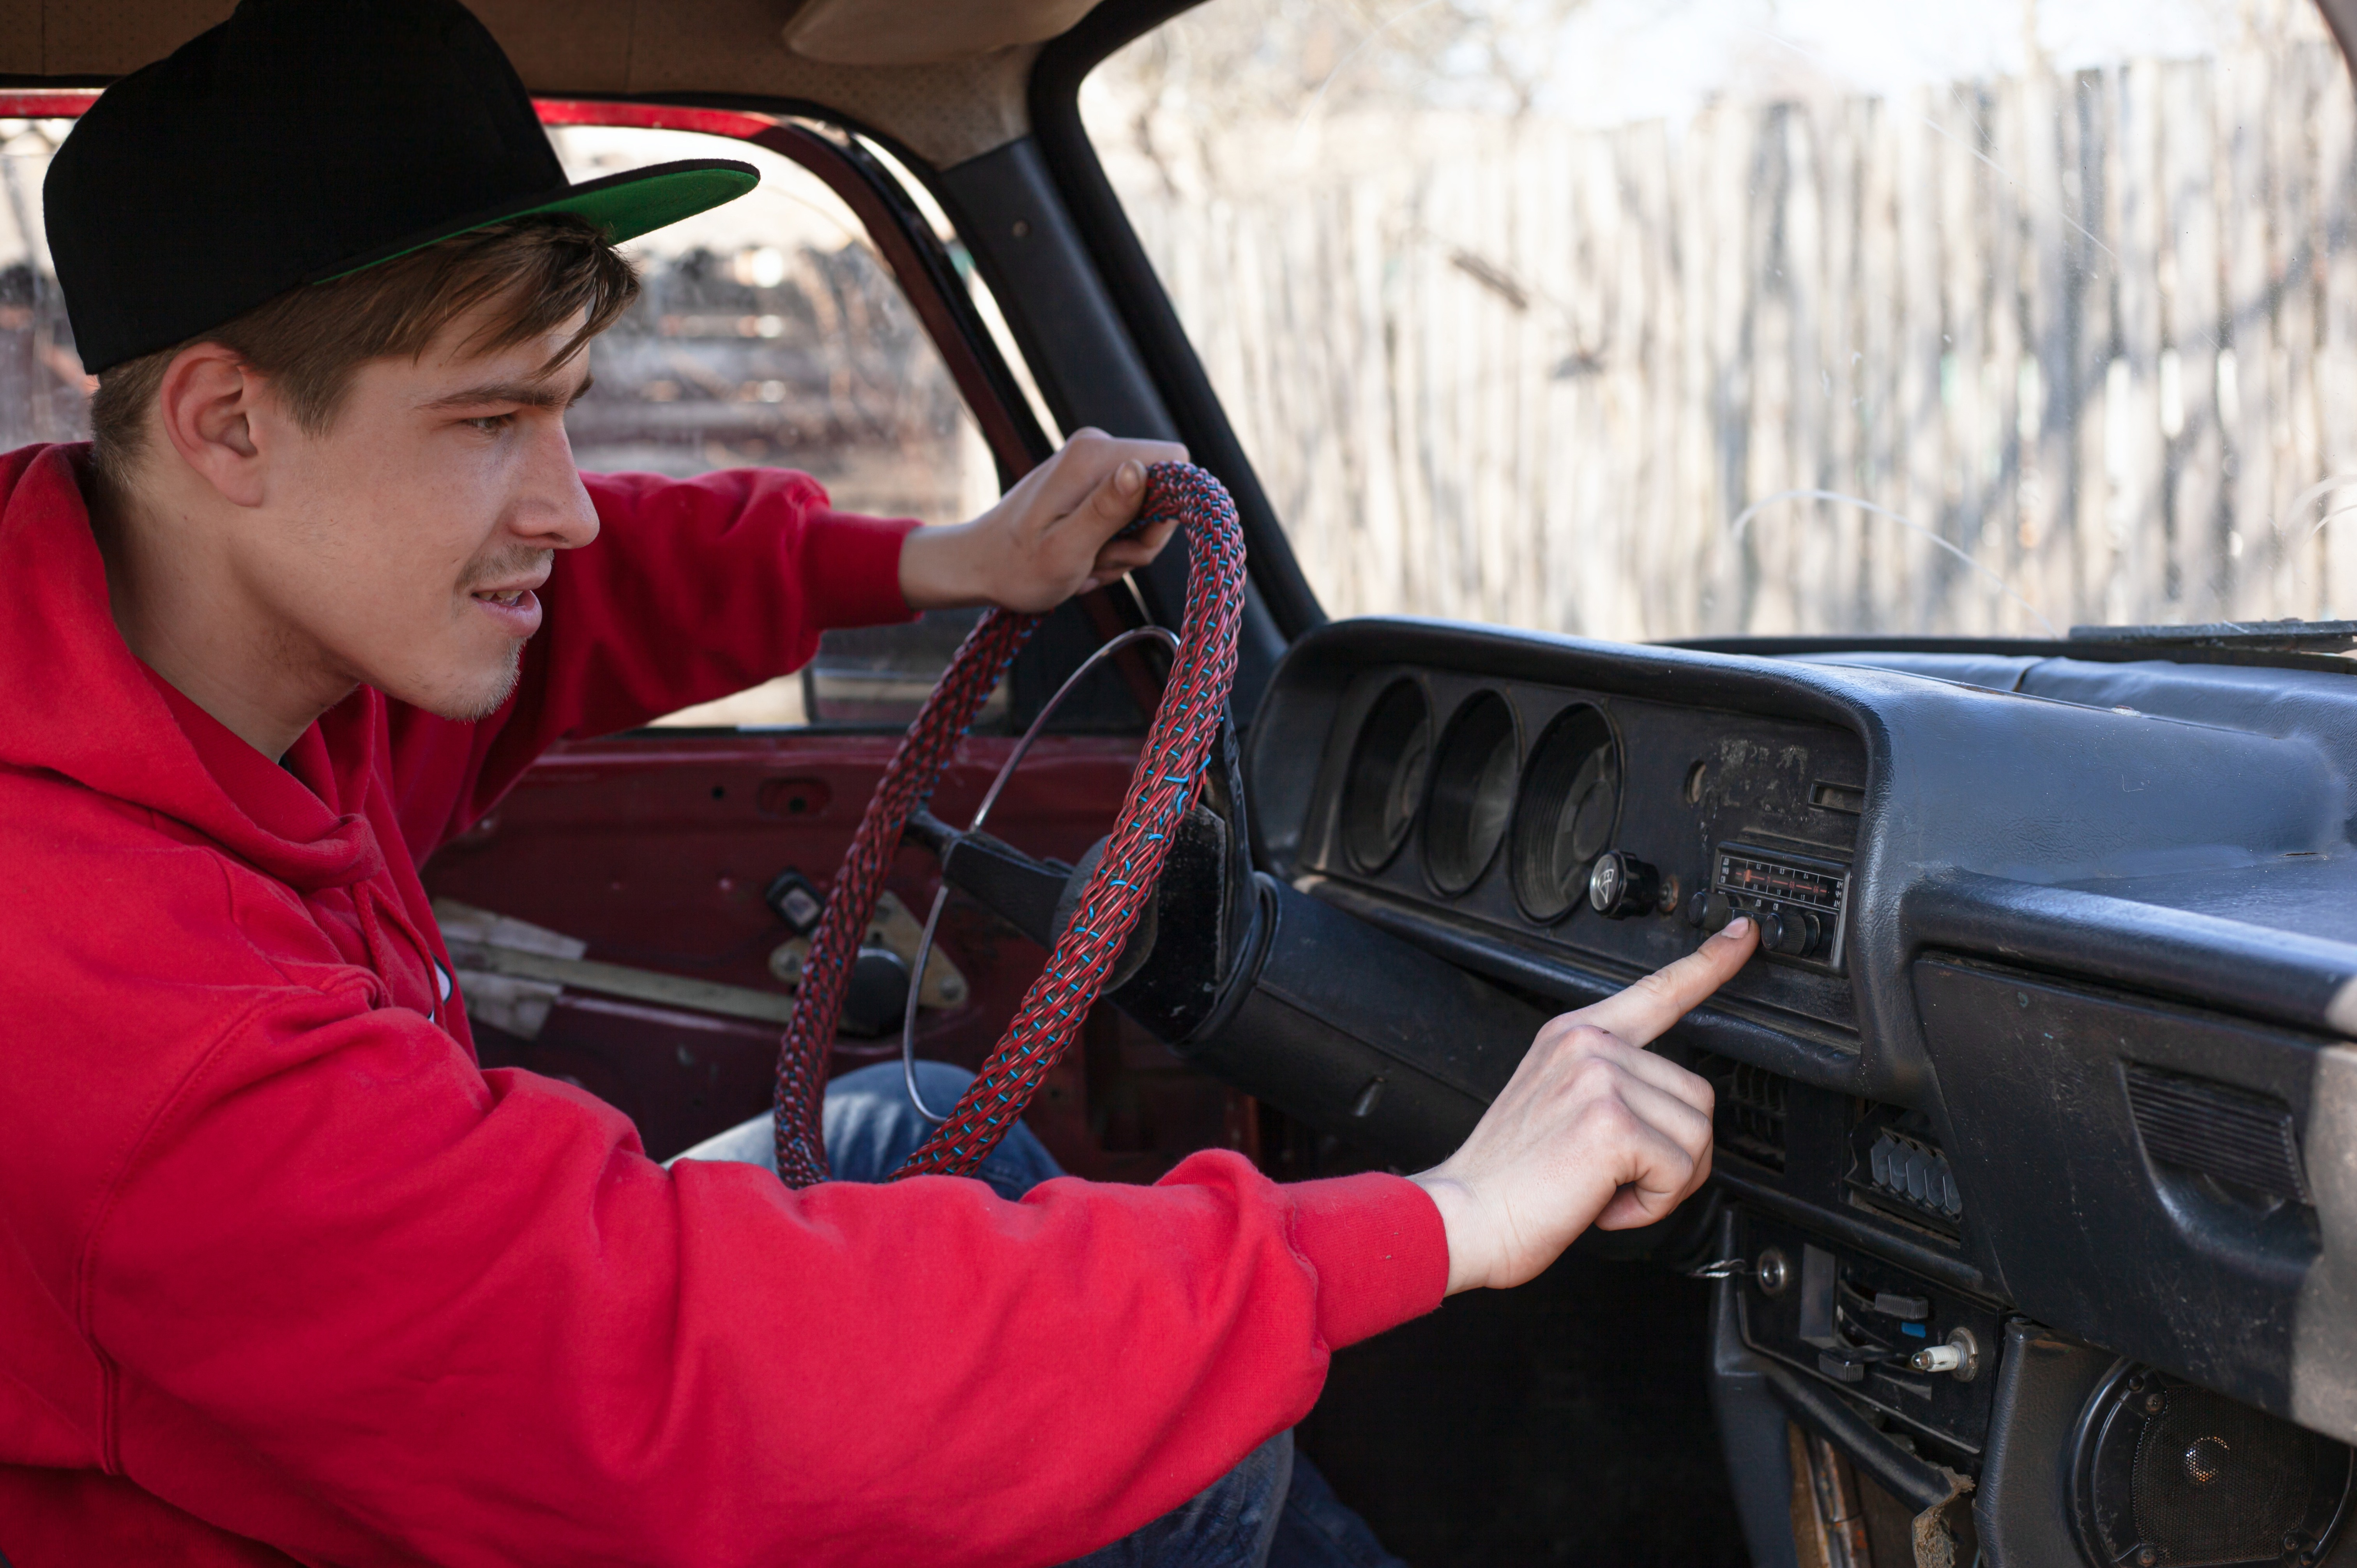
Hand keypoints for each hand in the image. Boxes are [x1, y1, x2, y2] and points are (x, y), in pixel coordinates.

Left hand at [898, 428, 1188, 611]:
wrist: (980, 566)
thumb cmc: (1017, 566)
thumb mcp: (1065, 549)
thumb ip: (1106, 510)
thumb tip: (1140, 469)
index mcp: (1093, 455)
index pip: (1175, 461)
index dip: (1168, 507)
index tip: (1131, 539)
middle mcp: (1097, 448)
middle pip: (1164, 492)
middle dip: (1140, 538)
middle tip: (1097, 560)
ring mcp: (1095, 466)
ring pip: (1148, 513)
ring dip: (1122, 550)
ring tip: (1084, 562)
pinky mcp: (1093, 483)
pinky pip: (1128, 519)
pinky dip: (1111, 548)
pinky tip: (1082, 557)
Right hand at [1410, 917, 1758, 1294]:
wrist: (1462, 1216)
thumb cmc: (1507, 1178)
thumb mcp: (1554, 1105)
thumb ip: (1608, 1086)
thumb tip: (1665, 1112)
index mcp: (1574, 1035)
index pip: (1656, 990)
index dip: (1709, 963)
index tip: (1742, 935)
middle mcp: (1588, 1044)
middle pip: (1696, 1095)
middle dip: (1672, 1153)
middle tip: (1614, 1176)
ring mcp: (1600, 1077)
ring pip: (1696, 1136)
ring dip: (1662, 1182)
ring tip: (1603, 1188)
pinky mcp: (1612, 1123)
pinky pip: (1679, 1172)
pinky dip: (1652, 1204)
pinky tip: (1604, 1204)